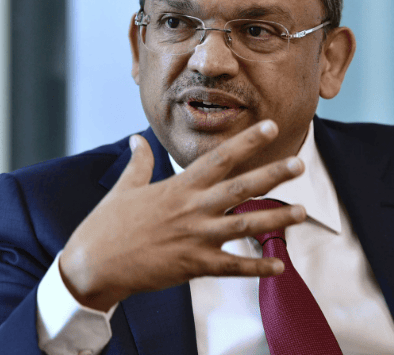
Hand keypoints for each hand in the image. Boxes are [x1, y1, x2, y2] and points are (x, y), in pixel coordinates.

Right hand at [60, 120, 306, 310]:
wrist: (92, 265)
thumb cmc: (107, 225)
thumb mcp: (124, 188)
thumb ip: (139, 162)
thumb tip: (136, 138)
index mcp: (179, 187)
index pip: (220, 158)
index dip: (247, 141)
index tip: (271, 126)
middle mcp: (192, 208)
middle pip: (240, 188)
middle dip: (273, 175)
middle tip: (300, 165)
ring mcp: (195, 237)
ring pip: (243, 225)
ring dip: (275, 219)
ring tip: (302, 212)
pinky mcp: (193, 265)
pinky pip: (232, 267)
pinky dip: (257, 268)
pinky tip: (279, 266)